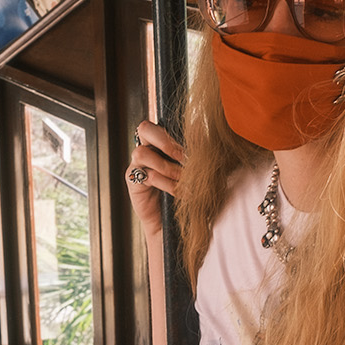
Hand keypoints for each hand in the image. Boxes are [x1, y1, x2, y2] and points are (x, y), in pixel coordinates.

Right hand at [126, 120, 184, 238]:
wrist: (171, 221)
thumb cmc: (185, 192)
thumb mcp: (193, 171)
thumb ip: (195, 156)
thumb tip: (211, 146)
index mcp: (160, 142)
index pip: (160, 123)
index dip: (174, 132)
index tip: (193, 149)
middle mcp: (146, 149)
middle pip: (144, 128)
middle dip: (165, 142)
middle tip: (183, 158)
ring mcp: (137, 164)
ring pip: (142, 152)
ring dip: (166, 166)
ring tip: (182, 178)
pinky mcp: (133, 181)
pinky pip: (147, 175)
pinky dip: (165, 183)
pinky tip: (178, 192)